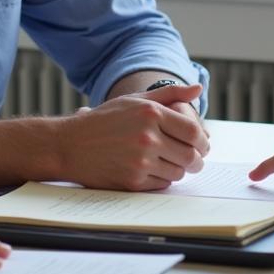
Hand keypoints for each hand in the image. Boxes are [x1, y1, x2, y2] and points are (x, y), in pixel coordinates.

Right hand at [58, 83, 208, 190]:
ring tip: (167, 161)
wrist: (70, 144)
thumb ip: (169, 94)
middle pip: (190, 156)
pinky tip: (151, 169)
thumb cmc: (104, 120)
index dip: (203, 142)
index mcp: (151, 113)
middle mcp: (147, 137)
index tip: (202, 145)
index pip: (193, 132)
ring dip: (178, 169)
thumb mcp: (135, 99)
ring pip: (178, 172)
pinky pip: (162, 184)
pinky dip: (161, 179)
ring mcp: (140, 161)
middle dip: (196, 159)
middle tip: (192, 159)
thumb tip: (198, 89)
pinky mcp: (132, 181)